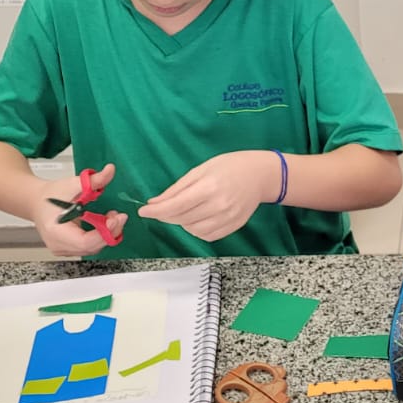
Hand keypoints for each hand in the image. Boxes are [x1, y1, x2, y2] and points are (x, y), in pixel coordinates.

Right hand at [29, 164, 126, 257]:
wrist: (36, 201)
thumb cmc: (50, 196)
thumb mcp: (72, 184)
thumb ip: (93, 180)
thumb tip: (110, 171)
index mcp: (56, 232)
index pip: (84, 242)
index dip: (104, 233)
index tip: (115, 219)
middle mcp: (58, 244)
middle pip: (91, 247)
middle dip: (110, 232)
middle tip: (120, 216)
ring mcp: (63, 249)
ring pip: (93, 248)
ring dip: (107, 234)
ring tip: (112, 217)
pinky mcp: (69, 248)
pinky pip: (89, 247)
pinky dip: (100, 236)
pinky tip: (105, 223)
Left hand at [139, 151, 275, 242]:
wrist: (260, 175)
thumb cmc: (228, 167)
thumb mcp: (200, 170)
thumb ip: (177, 189)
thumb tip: (154, 203)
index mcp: (209, 187)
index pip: (175, 206)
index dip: (155, 211)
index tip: (143, 212)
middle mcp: (219, 205)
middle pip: (181, 219)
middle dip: (166, 215)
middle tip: (163, 208)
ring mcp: (228, 218)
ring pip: (192, 230)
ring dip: (182, 223)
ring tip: (187, 209)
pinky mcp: (233, 226)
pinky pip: (207, 236)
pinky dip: (197, 229)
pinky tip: (199, 218)